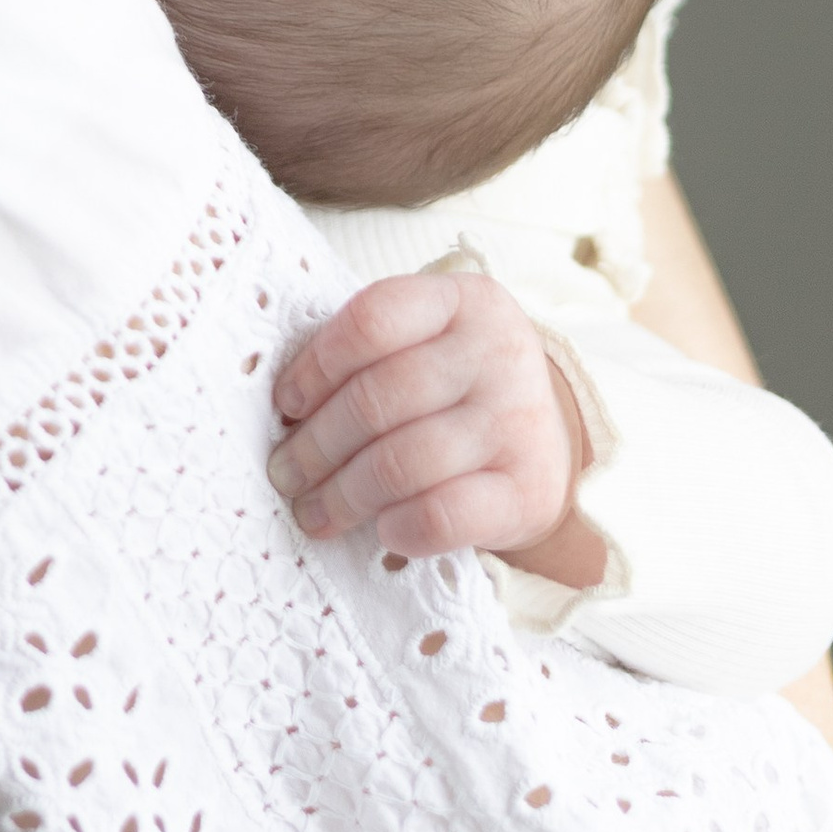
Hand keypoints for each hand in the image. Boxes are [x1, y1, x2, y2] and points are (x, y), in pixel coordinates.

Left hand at [268, 270, 603, 576]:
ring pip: (405, 461)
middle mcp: (497, 353)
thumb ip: (368, 353)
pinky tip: (380, 530)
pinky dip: (401, 526)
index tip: (286, 403)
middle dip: (317, 443)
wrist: (549, 443)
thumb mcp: (428, 342)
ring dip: (344, 494)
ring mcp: (517, 422)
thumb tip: (285, 408)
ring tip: (313, 511)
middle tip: (283, 471)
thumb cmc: (459, 387)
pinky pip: (445, 514)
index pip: (374, 318)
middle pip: (380, 397)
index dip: (317, 363)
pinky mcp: (529, 491)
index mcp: (463, 301)